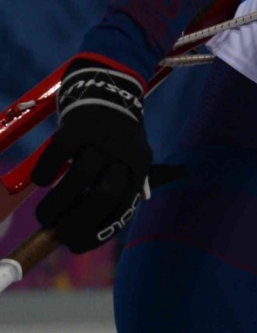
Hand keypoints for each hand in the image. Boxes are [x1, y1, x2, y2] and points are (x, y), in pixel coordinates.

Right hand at [31, 59, 151, 253]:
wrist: (109, 88)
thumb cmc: (115, 137)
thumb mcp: (128, 159)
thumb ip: (114, 190)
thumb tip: (84, 232)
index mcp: (139, 165)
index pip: (123, 207)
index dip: (98, 231)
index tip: (76, 244)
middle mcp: (125, 152)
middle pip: (105, 195)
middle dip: (78, 223)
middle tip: (57, 233)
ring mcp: (102, 138)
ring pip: (79, 177)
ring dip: (56, 205)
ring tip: (44, 215)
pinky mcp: (78, 125)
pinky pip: (58, 153)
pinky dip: (46, 172)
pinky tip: (41, 181)